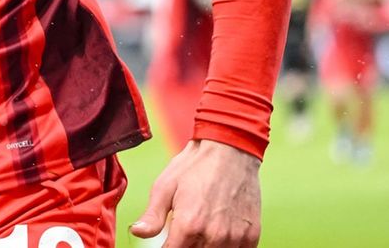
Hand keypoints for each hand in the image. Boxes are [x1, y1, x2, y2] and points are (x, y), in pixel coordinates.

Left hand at [131, 139, 261, 246]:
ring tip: (201, 229)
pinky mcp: (252, 236)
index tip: (168, 240)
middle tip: (185, 230)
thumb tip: (136, 232)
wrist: (230, 150)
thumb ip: (152, 216)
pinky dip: (226, 247)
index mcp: (188, 226)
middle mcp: (213, 236)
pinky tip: (219, 233)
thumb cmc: (195, 166)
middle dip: (186, 246)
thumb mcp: (165, 187)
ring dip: (205, 247)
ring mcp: (235, 238)